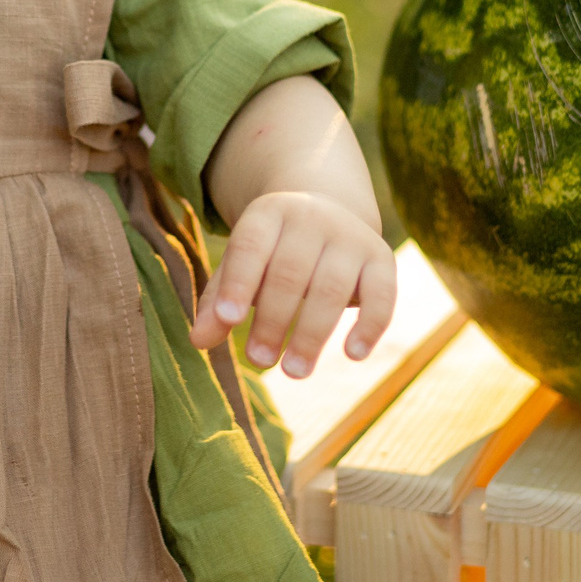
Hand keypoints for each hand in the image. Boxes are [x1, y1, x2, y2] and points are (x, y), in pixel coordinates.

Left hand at [191, 190, 396, 378]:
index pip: (250, 247)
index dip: (238, 283)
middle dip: (272, 320)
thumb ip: (220, 300)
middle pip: (290, 273)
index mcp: (269, 213)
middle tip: (258, 360)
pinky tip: (353, 355)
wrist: (330, 210)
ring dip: (312, 334)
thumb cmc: (274, 251)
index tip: (228, 321)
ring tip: (294, 372)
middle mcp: (312, 218)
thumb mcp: (243, 265)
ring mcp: (350, 236)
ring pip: (332, 288)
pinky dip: (370, 325)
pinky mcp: (382, 258)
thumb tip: (199, 341)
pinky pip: (381, 294)